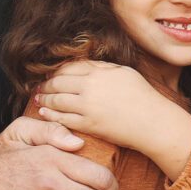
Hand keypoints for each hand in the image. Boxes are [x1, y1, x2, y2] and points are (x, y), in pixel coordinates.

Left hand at [36, 61, 190, 178]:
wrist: (152, 121)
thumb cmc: (143, 95)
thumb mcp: (124, 72)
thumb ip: (102, 67)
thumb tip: (84, 64)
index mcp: (99, 73)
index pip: (69, 68)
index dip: (57, 71)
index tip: (51, 74)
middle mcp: (90, 88)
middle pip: (58, 83)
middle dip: (46, 84)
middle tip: (40, 86)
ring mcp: (87, 107)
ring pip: (57, 101)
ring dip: (45, 99)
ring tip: (38, 98)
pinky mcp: (88, 125)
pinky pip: (63, 119)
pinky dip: (50, 114)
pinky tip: (44, 112)